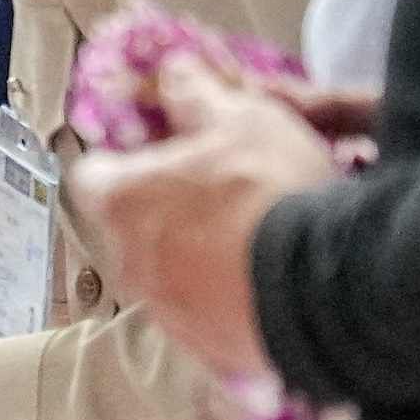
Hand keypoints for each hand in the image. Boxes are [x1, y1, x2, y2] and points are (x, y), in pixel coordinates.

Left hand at [80, 80, 326, 379]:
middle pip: (129, 226)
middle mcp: (126, 262)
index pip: (92, 173)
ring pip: (166, 272)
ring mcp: (162, 311)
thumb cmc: (272, 189)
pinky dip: (223, 298)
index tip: (159, 151)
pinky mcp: (203, 348)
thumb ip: (196, 94)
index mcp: (120, 201)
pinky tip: (264, 282)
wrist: (326, 286)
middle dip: (163, 208)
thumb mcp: (242, 119)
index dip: (123, 158)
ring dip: (194, 255)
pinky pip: (203, 314)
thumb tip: (172, 71)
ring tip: (250, 238)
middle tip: (216, 191)